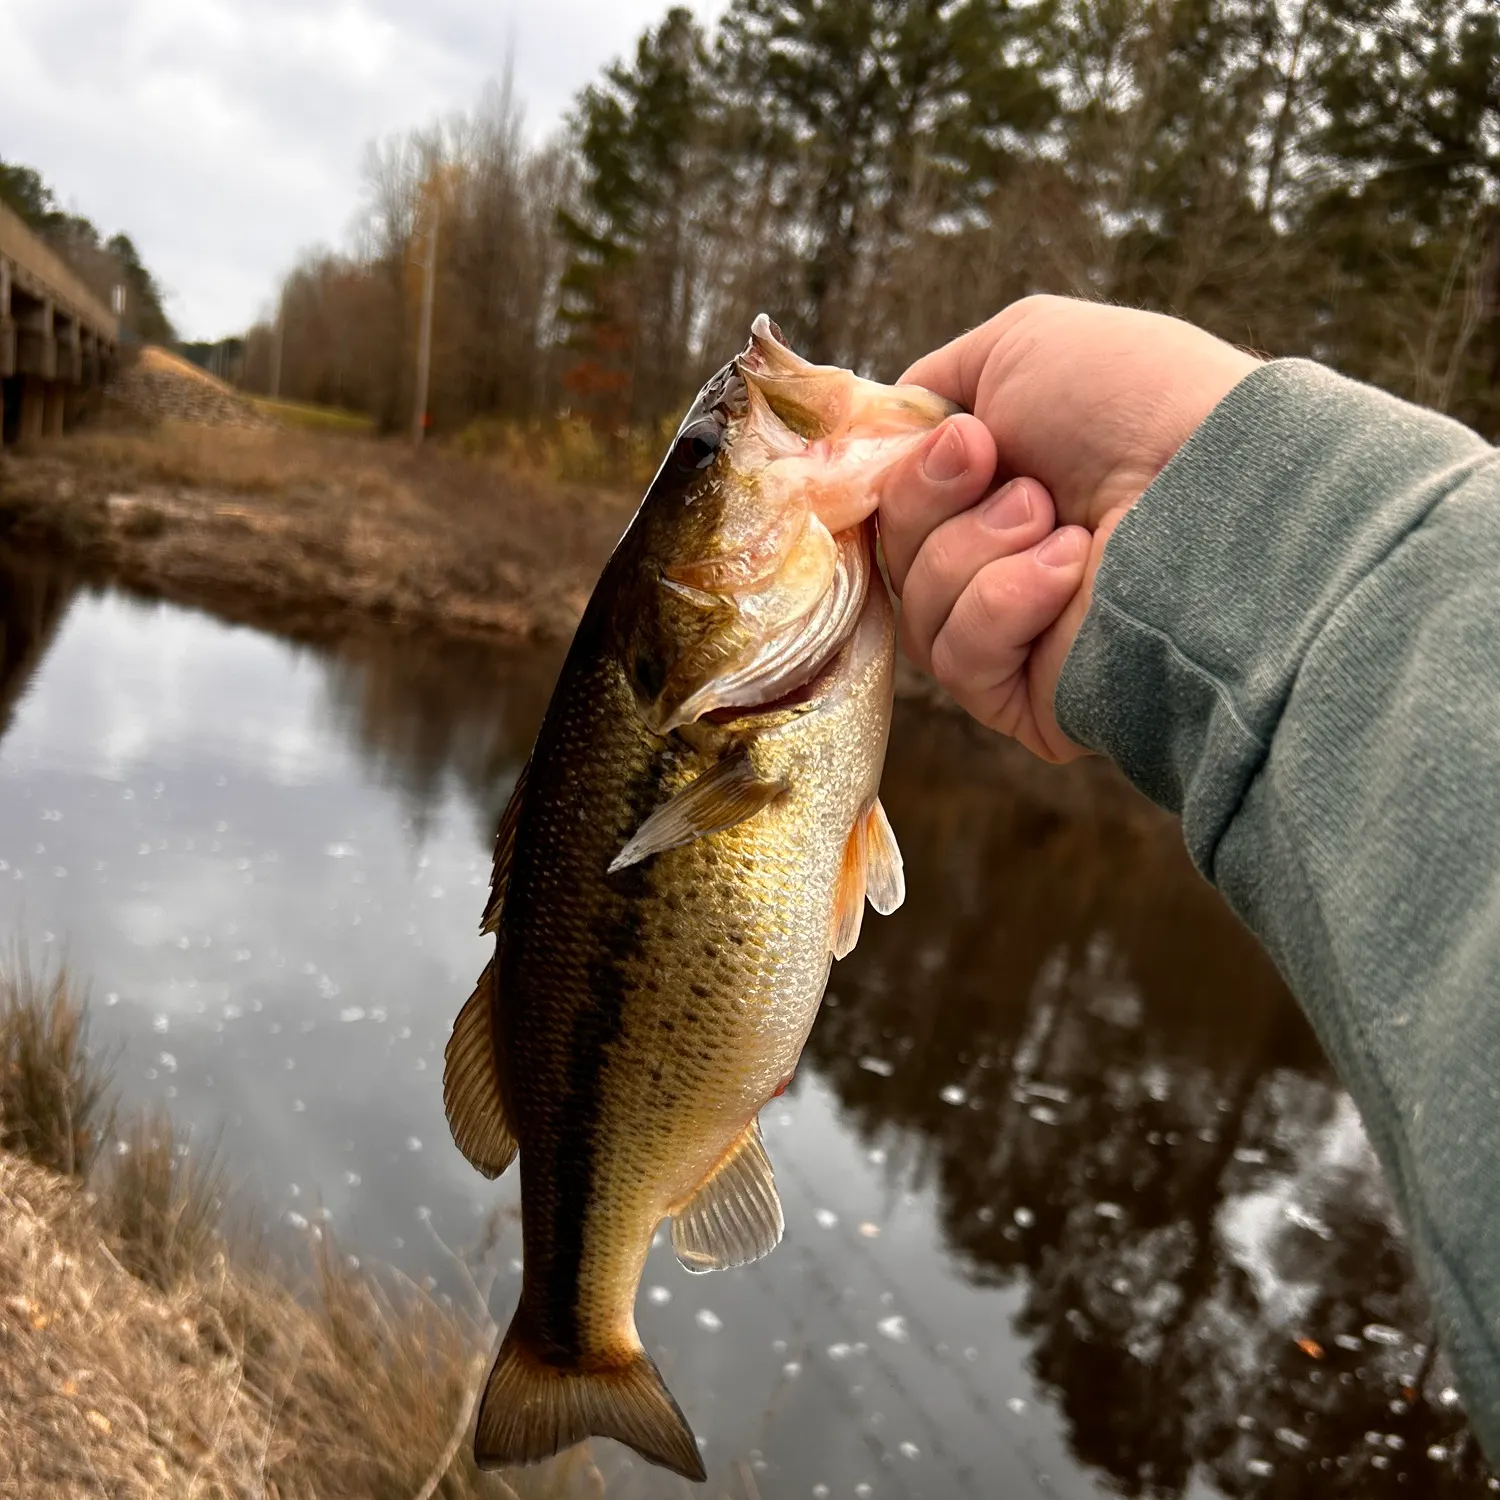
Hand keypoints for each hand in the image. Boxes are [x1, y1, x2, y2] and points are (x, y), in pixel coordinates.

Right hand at [879, 295, 1259, 761]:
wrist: (1217, 490)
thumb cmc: (1135, 405)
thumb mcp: (1021, 344)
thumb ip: (934, 385)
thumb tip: (877, 434)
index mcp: (988, 484)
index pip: (887, 497)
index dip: (895, 472)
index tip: (955, 443)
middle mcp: (992, 556)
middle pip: (890, 549)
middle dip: (936, 502)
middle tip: (1023, 482)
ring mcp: (1007, 630)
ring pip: (915, 604)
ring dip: (978, 551)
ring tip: (1063, 526)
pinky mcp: (1022, 695)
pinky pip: (956, 656)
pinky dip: (1004, 603)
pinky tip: (1070, 572)